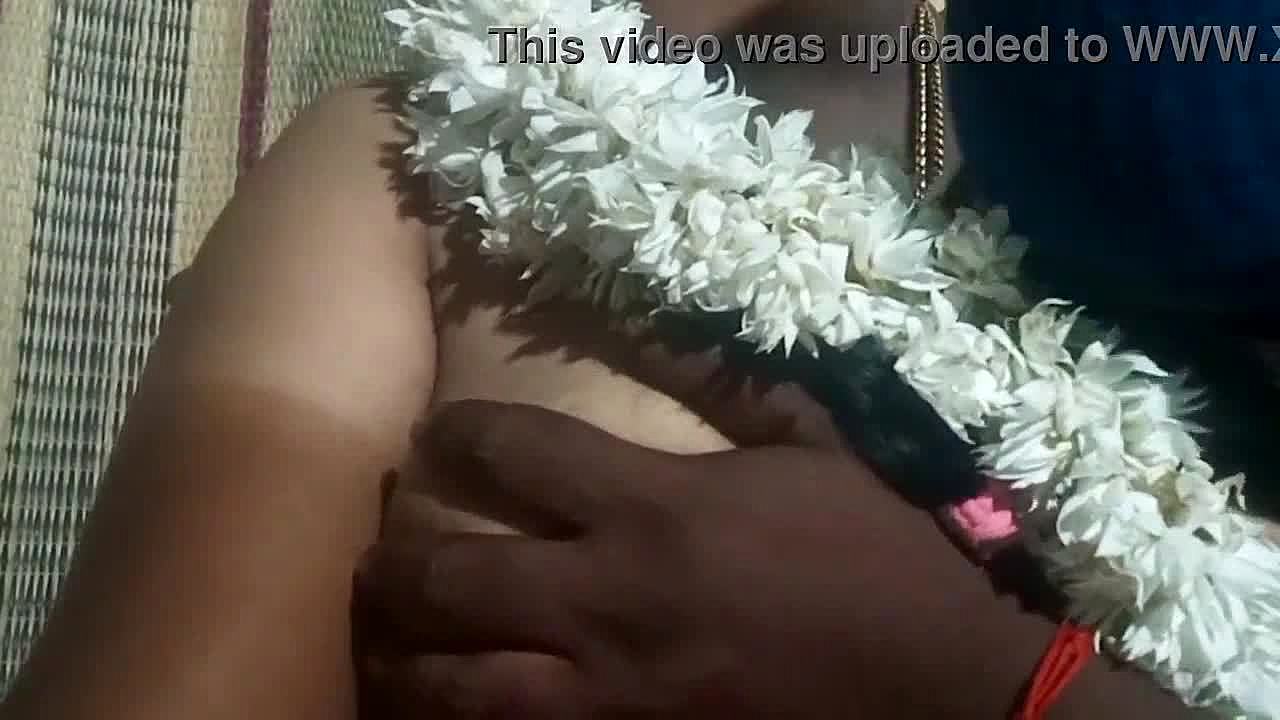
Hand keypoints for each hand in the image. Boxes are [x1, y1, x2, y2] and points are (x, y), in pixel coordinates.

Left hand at [353, 399, 1054, 718]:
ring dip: (407, 660)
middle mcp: (610, 599)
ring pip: (459, 686)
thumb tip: (666, 327)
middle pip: (452, 579)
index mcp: (654, 508)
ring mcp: (611, 691)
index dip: (458, 435)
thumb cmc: (879, 555)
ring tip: (387, 642)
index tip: (438, 435)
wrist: (940, 687)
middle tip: (384, 552)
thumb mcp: (818, 448)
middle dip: (400, 563)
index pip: (515, 451)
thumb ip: (733, 386)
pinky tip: (452, 708)